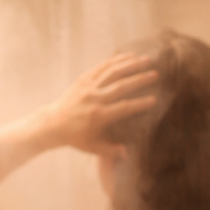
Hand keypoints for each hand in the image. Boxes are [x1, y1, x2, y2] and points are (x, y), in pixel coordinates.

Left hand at [40, 53, 158, 153]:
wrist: (53, 124)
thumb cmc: (76, 138)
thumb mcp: (93, 148)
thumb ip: (110, 151)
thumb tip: (127, 153)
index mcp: (98, 116)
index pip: (123, 108)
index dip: (139, 104)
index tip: (154, 100)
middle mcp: (94, 99)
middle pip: (121, 86)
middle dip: (140, 79)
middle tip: (156, 75)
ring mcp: (88, 87)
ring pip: (112, 72)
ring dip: (130, 64)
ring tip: (146, 60)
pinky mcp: (83, 79)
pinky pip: (102, 67)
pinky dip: (116, 60)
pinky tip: (129, 56)